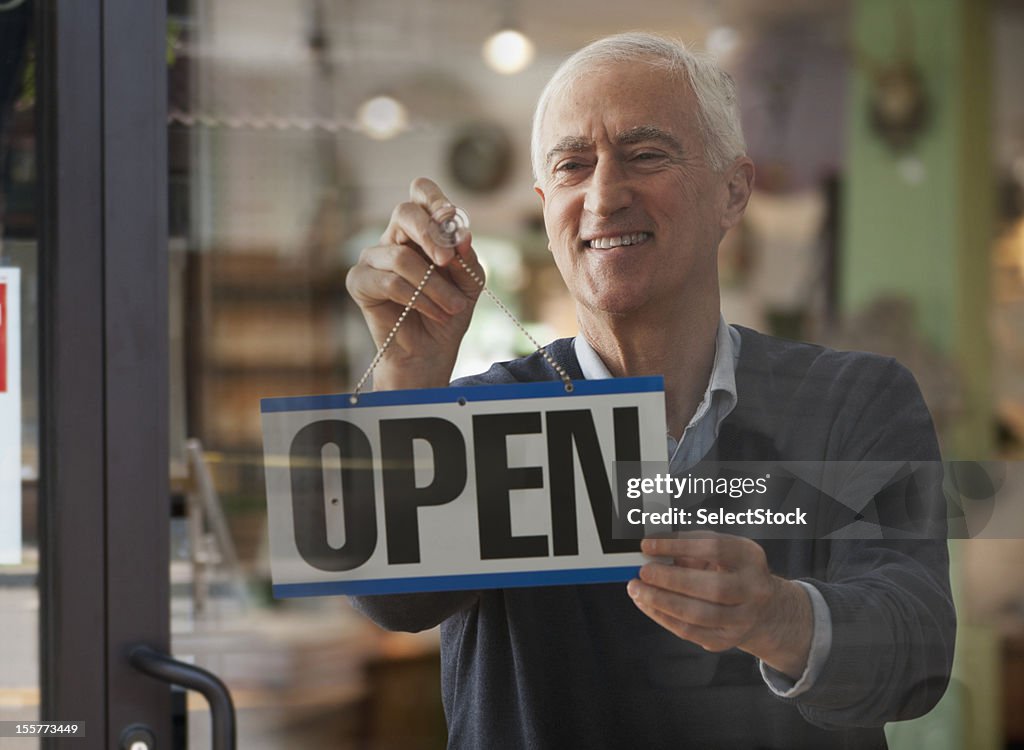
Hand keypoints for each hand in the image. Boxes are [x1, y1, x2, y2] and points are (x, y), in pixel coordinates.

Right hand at [345, 177, 484, 389]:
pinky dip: (418, 299)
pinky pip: (390, 283)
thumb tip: (461, 235)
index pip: (420, 192)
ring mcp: (373, 257)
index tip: (451, 217)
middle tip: (448, 261)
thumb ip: (466, 256)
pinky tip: (434, 313)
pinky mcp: (359, 280)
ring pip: (402, 257)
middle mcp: (394, 236)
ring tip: (453, 307)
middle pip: (404, 212)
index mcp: (422, 228)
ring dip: (434, 285)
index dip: (435, 198)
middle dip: (431, 234)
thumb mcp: (469, 281)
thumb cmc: (449, 309)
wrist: (431, 350)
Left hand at [627, 532, 812, 678]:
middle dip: (671, 579)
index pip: (715, 548)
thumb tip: (653, 550)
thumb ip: (689, 547)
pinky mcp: (727, 639)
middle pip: (712, 588)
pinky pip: (690, 631)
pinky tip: (646, 604)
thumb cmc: (730, 571)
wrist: (762, 608)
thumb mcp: (719, 551)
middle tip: (643, 572)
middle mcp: (754, 589)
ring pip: (699, 615)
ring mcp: (743, 619)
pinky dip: (663, 617)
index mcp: (750, 558)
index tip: (648, 545)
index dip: (678, 545)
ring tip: (637, 590)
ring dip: (662, 602)